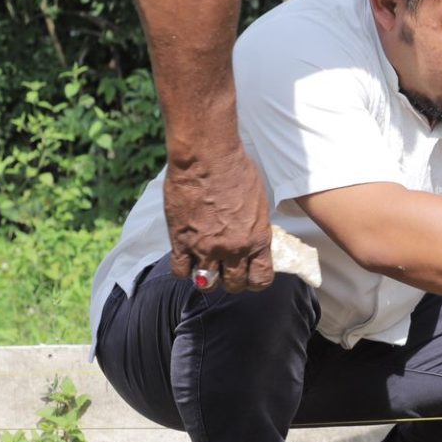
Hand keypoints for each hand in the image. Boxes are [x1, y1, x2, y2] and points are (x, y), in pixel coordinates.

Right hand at [164, 144, 273, 292]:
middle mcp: (233, 249)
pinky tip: (187, 258)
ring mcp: (205, 248)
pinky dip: (184, 269)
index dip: (255, 280)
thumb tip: (252, 235)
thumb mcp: (259, 201)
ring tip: (206, 267)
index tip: (250, 274)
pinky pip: (181, 271)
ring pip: (207, 284)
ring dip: (208, 279)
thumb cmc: (236, 169)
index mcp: (257, 239)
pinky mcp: (180, 242)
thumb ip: (255, 225)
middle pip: (234, 285)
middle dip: (232, 280)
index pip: (261, 279)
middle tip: (227, 269)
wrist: (207, 157)